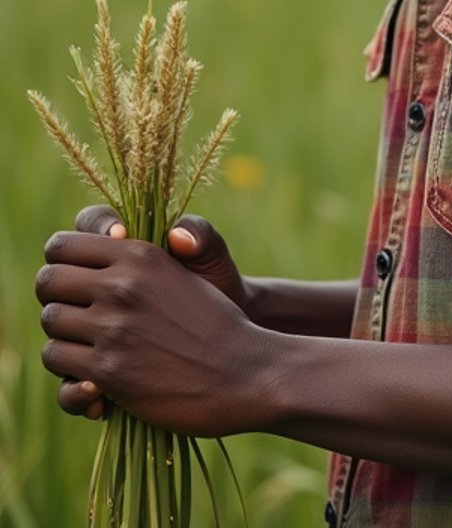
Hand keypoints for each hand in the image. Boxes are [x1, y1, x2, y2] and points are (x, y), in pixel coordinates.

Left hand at [37, 228, 271, 435]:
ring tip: (88, 344)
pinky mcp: (107, 371)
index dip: (62, 259)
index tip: (78, 275)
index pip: (62, 245)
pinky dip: (69, 372)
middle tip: (76, 310)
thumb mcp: (184, 270)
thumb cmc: (214, 319)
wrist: (242, 370)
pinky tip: (92, 379)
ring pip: (49, 322)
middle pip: (46, 280)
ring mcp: (111, 329)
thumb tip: (115, 236)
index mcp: (139, 254)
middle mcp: (121, 286)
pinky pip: (58, 362)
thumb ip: (141, 255)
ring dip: (63, 335)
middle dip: (55, 295)